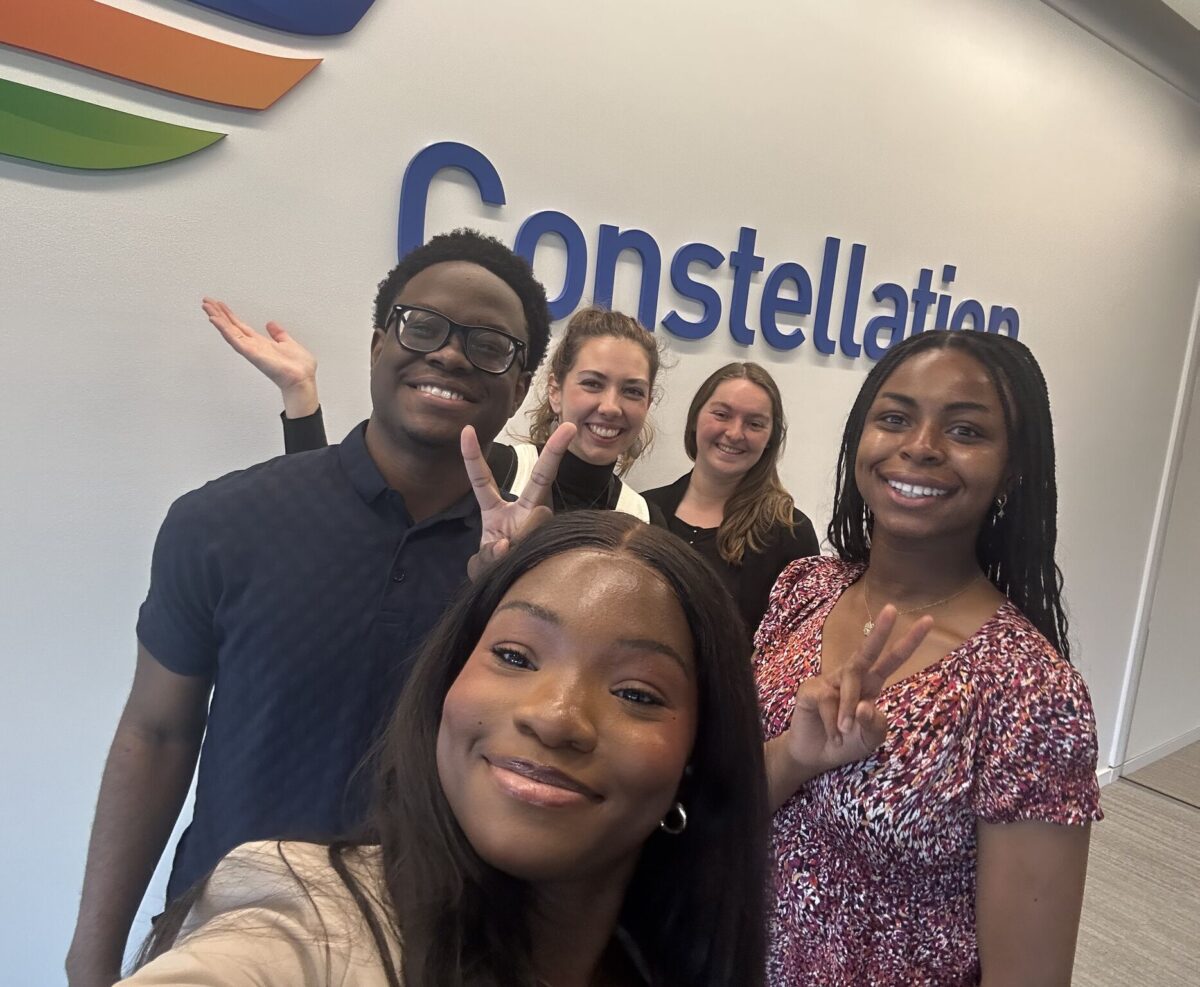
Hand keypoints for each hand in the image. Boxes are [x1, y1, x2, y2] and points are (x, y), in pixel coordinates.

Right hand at [202, 298, 318, 416]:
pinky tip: (215, 320)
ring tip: (207, 307)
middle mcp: (253, 346)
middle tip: (207, 301)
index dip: (230, 316)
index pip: (241, 327)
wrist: (302, 379)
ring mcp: (251, 350)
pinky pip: (235, 340)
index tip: (220, 305)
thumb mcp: (288, 343)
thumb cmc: (298, 368)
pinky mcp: (252, 353)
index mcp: (261, 343)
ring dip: (218, 319)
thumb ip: (279, 334)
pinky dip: (224, 330)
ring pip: (230, 331)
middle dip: (219, 314)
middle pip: (231, 327)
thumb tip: (271, 324)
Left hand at [461, 423, 575, 579]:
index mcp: (497, 511)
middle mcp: (525, 510)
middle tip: (568, 428)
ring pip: (539, 519)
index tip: (466, 429)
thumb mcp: (484, 563)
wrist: (518, 589)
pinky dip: (525, 554)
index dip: (472, 456)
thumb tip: (505, 546)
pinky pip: (541, 540)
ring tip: (512, 553)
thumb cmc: (499, 569)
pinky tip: (521, 558)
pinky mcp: (556, 538)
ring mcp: (544, 523)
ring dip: (522, 539)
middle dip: (554, 452)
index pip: (482, 480)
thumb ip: (487, 556)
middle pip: (541, 477)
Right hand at [784, 606, 932, 775]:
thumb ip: (874, 724)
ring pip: (849, 681)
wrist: (814, 756)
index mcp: (870, 685)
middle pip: (867, 650)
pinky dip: (833, 723)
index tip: (928, 621)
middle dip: (880, 631)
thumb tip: (863, 705)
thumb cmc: (847, 744)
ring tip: (846, 731)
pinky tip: (834, 737)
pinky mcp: (810, 690)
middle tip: (891, 610)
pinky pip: (826, 700)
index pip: (892, 660)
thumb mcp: (870, 739)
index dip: (908, 642)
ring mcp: (829, 681)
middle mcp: (851, 677)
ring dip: (849, 707)